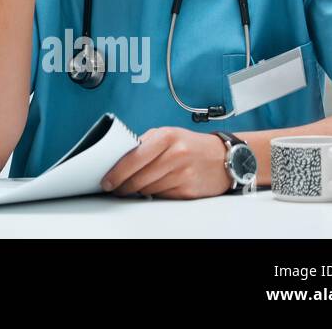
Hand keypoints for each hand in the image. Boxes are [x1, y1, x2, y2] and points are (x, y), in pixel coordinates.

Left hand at [99, 127, 231, 198]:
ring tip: (134, 186)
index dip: (117, 172)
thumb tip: (119, 158)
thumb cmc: (191, 145)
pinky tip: (155, 187)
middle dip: (123, 185)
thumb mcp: (168, 134)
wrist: (224, 157)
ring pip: (148, 189)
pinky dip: (154, 194)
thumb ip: (145, 144)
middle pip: (139, 177)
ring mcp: (183, 174)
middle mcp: (175, 154)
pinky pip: (162, 196)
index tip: (107, 180)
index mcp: (166, 137)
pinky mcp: (188, 190)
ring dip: (137, 190)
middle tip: (115, 187)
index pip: (133, 158)